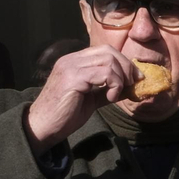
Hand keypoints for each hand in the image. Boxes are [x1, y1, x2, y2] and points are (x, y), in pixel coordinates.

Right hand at [24, 44, 141, 154]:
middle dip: (126, 67)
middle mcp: (71, 60)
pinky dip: (114, 85)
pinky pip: (104, 73)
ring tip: (117, 94)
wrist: (43, 127)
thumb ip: (107, 90)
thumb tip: (129, 87)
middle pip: (109, 51)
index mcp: (74, 61)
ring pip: (109, 60)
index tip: (135, 78)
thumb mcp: (91, 99)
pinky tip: (110, 97)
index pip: (105, 50)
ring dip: (120, 78)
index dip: (123, 62)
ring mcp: (71, 67)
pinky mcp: (73, 79)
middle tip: (132, 85)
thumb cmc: (65, 115)